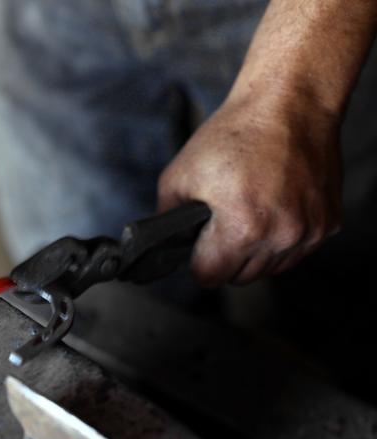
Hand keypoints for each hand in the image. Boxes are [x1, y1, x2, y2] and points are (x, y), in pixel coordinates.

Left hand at [157, 94, 341, 286]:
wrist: (289, 104)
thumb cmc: (235, 135)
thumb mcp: (179, 175)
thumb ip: (168, 218)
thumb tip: (169, 243)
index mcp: (242, 227)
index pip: (210, 277)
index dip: (197, 261)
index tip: (198, 244)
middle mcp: (281, 235)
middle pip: (240, 277)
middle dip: (225, 256)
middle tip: (221, 223)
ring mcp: (308, 231)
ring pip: (269, 269)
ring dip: (254, 251)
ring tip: (247, 214)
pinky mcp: (327, 223)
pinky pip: (295, 252)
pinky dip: (280, 239)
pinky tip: (270, 210)